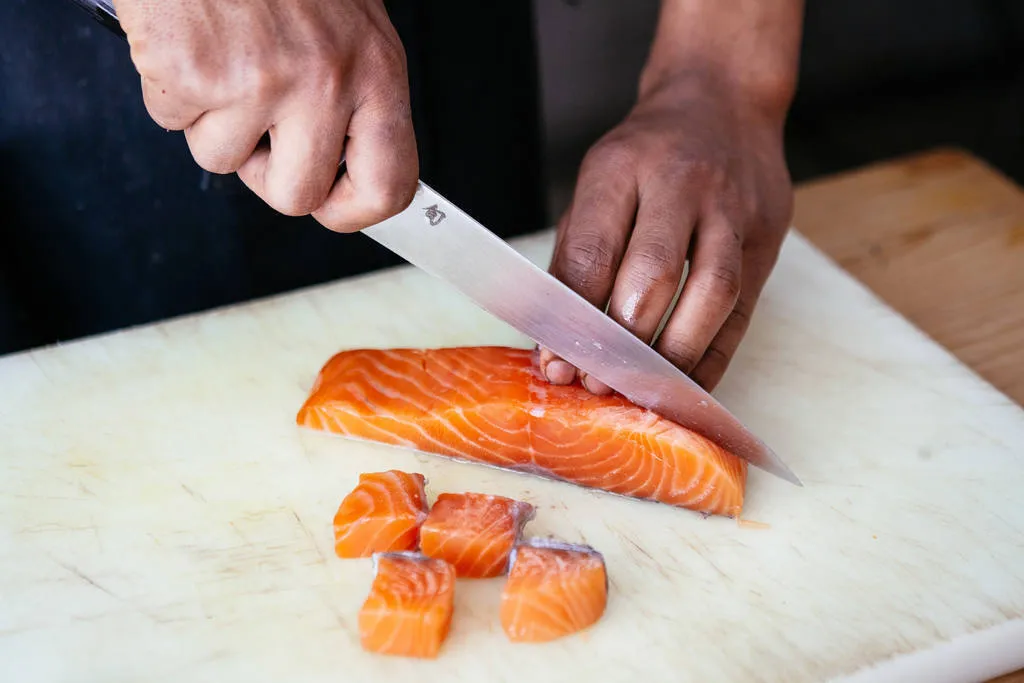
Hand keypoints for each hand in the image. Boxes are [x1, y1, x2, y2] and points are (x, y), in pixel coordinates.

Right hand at [113, 0, 417, 230]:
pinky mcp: (196, 75)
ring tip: (223, 56)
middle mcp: (328, 82)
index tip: (332, 205)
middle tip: (258, 122)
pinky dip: (171, 89)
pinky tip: (192, 42)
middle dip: (266, 172)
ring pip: (223, 161)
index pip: (389, 185)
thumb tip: (354, 167)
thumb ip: (356, 97)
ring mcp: (261, 81)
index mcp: (377, 72)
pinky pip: (173, 123)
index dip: (353, 210)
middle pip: (297, 196)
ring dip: (212, 120)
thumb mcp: (350, 26)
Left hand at [541, 70, 793, 392]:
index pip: (593, 253)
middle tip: (599, 383)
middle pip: (653, 274)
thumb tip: (555, 346)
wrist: (724, 100)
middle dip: (622, 342)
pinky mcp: (767, 237)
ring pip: (712, 293)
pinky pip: (744, 311)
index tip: (557, 364)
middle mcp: (680, 183)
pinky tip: (686, 386)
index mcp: (622, 167)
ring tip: (643, 390)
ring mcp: (732, 209)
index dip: (571, 319)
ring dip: (675, 355)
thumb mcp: (597, 188)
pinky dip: (715, 357)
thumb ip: (576, 259)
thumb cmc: (646, 158)